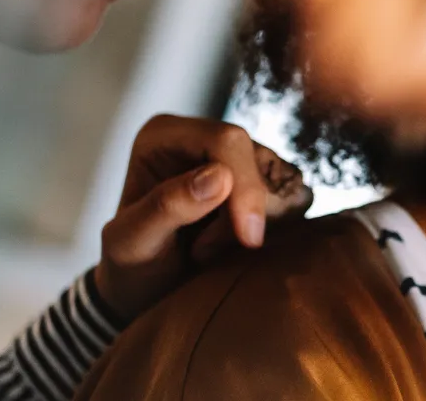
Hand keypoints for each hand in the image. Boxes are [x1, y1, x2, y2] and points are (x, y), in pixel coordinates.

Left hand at [92, 115, 313, 321]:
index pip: (227, 140)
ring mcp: (235, 161)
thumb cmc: (130, 264)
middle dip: (247, 212)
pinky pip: (294, 200)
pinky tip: (238, 249)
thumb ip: (168, 205)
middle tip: (207, 252)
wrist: (143, 290)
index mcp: (166, 135)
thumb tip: (220, 176)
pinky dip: (275, 229)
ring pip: (284, 179)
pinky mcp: (259, 185)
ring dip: (262, 223)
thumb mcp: (133, 241)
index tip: (248, 239)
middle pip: (260, 159)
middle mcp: (204, 139)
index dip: (245, 187)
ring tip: (217, 250)